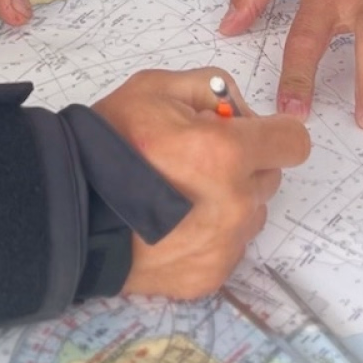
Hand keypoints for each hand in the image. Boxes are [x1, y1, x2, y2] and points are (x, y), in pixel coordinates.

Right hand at [89, 66, 310, 300]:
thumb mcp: (153, 88)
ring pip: (250, 215)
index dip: (272, 133)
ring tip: (178, 197)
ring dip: (228, 202)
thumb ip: (210, 87)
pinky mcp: (210, 276)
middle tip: (196, 162)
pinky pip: (228, 248)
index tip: (247, 134)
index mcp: (227, 153)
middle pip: (269, 178)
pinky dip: (209, 236)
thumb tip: (237, 109)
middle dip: (244, 165)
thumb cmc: (108, 145)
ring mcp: (226, 245)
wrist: (69, 210)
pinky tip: (171, 226)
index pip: (293, 143)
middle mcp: (236, 203)